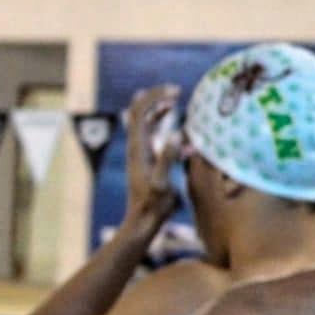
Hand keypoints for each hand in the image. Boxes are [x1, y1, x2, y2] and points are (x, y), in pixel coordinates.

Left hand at [123, 87, 181, 232]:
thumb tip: (178, 134)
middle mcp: (136, 147)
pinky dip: (161, 124)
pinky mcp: (145, 160)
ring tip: (175, 101)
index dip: (156, 97)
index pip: (141, 112)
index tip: (176, 92)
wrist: (142, 222)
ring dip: (158, 108)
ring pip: (144, 122)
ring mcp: (139, 153)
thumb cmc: (155, 205)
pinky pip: (151, 135)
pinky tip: (178, 129)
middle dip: (156, 97)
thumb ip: (169, 158)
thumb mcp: (163, 182)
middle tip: (177, 92)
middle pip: (139, 111)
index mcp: (139, 148)